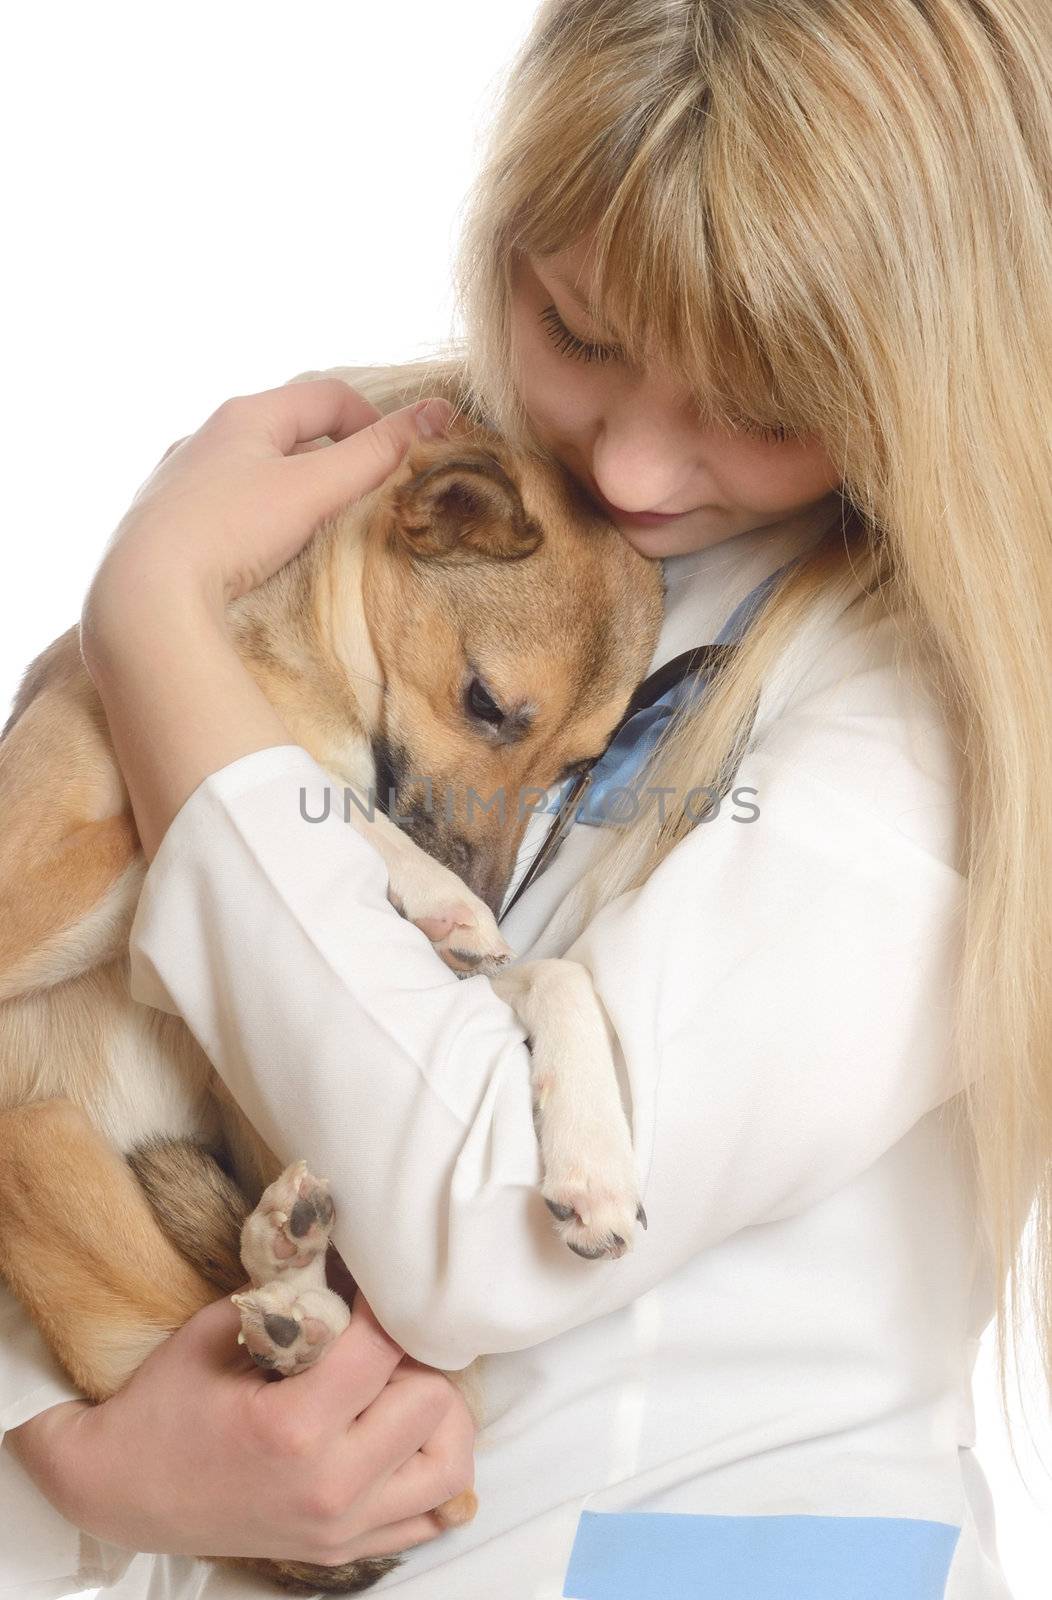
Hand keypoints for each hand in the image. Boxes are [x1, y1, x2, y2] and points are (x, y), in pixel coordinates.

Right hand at [6, 1288, 475, 1567]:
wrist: (120, 1491)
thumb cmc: (164, 1404)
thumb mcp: (217, 1331)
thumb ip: (290, 1297)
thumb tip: (353, 1258)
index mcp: (294, 1428)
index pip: (385, 1347)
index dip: (385, 1303)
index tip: (372, 1284)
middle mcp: (329, 1488)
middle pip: (432, 1402)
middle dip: (414, 1357)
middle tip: (384, 1336)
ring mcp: (342, 1530)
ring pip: (451, 1463)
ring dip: (438, 1415)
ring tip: (401, 1386)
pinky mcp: (345, 1552)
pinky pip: (433, 1515)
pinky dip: (432, 1469)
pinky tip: (404, 1435)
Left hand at [83, 378, 453, 628]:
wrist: (143, 595)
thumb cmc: (230, 532)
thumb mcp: (315, 490)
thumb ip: (379, 455)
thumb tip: (442, 413)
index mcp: (245, 414)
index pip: (328, 395)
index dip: (374, 423)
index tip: (393, 469)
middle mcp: (207, 435)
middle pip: (290, 430)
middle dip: (333, 459)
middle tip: (359, 502)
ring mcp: (180, 479)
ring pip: (254, 469)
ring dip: (292, 489)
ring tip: (312, 530)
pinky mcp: (165, 522)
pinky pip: (225, 506)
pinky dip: (254, 518)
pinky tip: (257, 553)